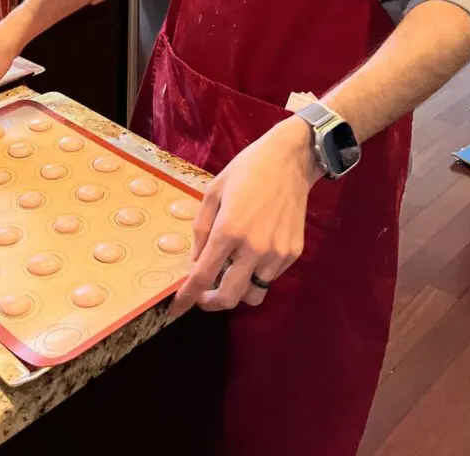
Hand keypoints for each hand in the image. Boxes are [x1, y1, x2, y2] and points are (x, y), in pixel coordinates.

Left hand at [170, 117, 320, 316]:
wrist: (289, 161)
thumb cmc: (246, 171)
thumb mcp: (213, 192)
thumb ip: (201, 228)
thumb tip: (196, 261)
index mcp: (228, 230)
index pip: (203, 276)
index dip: (187, 297)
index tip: (177, 308)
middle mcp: (254, 248)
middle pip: (229, 296)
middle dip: (210, 302)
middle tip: (202, 295)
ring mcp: (276, 254)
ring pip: (252, 294)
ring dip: (237, 290)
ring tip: (231, 272)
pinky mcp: (293, 253)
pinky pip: (270, 278)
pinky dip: (257, 275)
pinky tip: (253, 254)